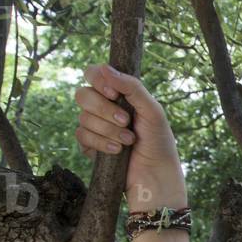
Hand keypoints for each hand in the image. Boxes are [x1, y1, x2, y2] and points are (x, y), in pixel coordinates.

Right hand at [74, 64, 187, 211]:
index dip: (97, 79)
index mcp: (118, 94)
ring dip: (108, 130)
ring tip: (129, 141)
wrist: (156, 174)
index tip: (112, 92)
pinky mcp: (90, 146)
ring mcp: (95, 127)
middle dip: (104, 109)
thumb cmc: (159, 141)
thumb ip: (132, 87)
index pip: (93, 74)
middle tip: (126, 121)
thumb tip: (104, 67)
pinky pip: (82, 137)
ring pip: (83, 118)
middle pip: (82, 95)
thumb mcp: (152, 110)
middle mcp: (103, 107)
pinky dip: (100, 143)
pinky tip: (116, 151)